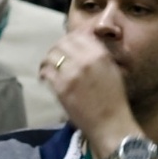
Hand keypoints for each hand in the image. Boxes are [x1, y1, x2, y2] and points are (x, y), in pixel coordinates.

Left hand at [39, 30, 140, 158]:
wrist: (110, 123)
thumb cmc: (114, 99)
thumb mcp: (111, 70)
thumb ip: (98, 55)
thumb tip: (84, 43)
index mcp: (99, 54)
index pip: (78, 35)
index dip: (69, 39)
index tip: (66, 45)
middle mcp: (85, 60)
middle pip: (62, 43)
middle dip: (56, 48)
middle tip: (54, 55)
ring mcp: (71, 73)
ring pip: (51, 56)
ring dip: (47, 59)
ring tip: (47, 65)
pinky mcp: (60, 88)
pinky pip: (47, 73)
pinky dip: (43, 73)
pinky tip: (44, 77)